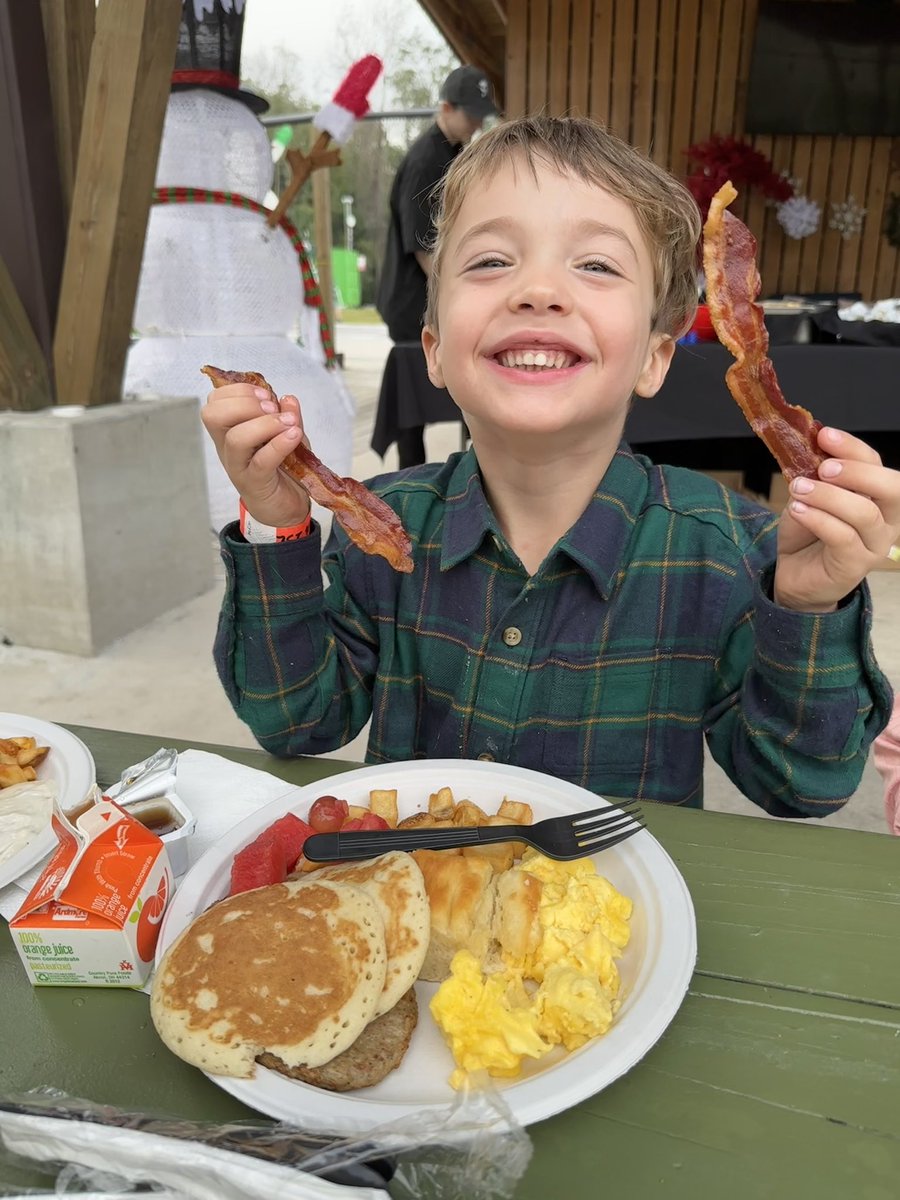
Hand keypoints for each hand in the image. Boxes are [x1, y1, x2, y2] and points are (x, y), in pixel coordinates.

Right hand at [200, 383, 310, 527]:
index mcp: (229, 430)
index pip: (215, 402)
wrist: (285, 508)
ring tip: (288, 424)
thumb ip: (288, 416)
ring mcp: (239, 466)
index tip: (266, 395)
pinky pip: (262, 461)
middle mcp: (227, 447)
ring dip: (265, 424)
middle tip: (272, 408)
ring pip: (235, 439)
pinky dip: (279, 444)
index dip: (239, 391)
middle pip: (213, 415)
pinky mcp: (255, 483)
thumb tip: (288, 399)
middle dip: (245, 403)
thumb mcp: (288, 434)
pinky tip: (295, 436)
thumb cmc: (282, 468)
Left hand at [774, 427, 899, 611]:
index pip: (876, 464)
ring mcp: (874, 545)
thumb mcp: (808, 495)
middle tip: (823, 468)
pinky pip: (843, 537)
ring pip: (864, 513)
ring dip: (828, 496)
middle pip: (891, 488)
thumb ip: (813, 475)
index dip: (853, 447)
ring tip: (798, 489)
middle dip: (856, 472)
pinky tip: (797, 510)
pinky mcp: (855, 565)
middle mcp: (886, 519)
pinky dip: (818, 519)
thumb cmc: (806, 531)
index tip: (823, 434)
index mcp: (877, 496)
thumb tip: (807, 446)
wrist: (794, 574)